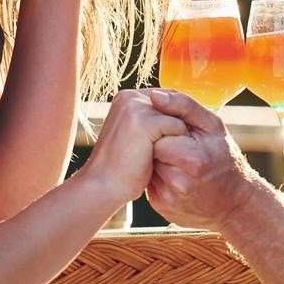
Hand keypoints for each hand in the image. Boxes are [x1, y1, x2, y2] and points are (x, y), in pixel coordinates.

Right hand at [82, 90, 187, 207]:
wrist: (102, 186)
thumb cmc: (122, 168)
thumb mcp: (136, 136)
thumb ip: (152, 120)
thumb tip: (181, 116)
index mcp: (126, 98)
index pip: (167, 97)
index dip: (174, 119)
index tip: (166, 141)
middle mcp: (130, 97)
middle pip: (175, 104)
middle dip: (176, 128)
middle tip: (159, 151)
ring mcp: (136, 107)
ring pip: (178, 116)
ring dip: (176, 138)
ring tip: (157, 155)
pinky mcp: (144, 122)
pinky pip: (178, 127)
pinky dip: (176, 145)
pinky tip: (160, 158)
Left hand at [145, 89, 260, 230]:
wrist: (234, 203)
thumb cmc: (225, 158)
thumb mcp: (214, 126)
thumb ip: (184, 106)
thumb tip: (154, 95)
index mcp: (193, 159)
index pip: (159, 134)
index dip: (167, 130)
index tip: (180, 134)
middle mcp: (178, 182)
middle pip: (150, 150)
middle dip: (160, 145)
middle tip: (178, 146)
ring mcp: (168, 198)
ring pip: (147, 166)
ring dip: (157, 160)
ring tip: (177, 161)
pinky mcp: (161, 207)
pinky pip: (149, 182)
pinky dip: (158, 176)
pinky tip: (174, 175)